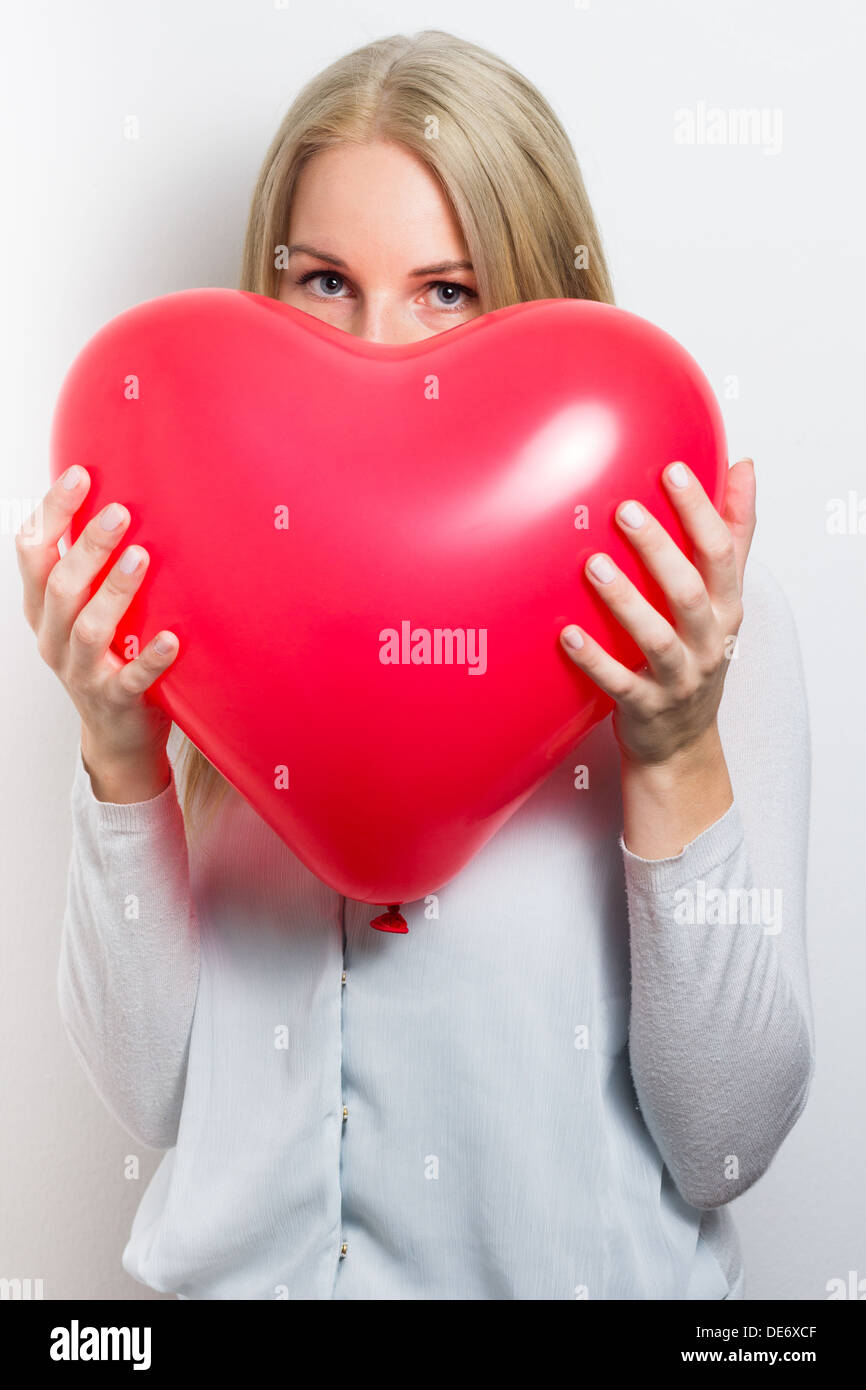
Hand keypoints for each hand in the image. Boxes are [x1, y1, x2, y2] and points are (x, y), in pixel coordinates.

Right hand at [16, 464, 179, 789]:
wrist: (117, 735)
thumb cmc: (107, 658)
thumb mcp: (85, 611)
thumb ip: (90, 568)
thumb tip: (115, 498)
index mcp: (42, 609)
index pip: (33, 552)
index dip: (52, 512)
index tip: (80, 474)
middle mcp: (53, 638)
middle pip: (61, 585)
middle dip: (88, 546)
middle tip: (120, 512)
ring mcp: (82, 671)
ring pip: (90, 627)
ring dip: (115, 591)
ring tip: (142, 557)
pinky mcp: (115, 699)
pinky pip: (131, 678)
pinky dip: (151, 657)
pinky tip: (172, 639)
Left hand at [559, 457, 756, 767]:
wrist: (683, 742)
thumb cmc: (699, 655)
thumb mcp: (725, 598)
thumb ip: (733, 534)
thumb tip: (745, 467)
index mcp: (727, 608)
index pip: (721, 555)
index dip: (701, 512)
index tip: (674, 472)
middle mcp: (709, 642)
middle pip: (689, 591)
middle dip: (659, 550)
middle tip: (624, 509)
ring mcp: (679, 678)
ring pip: (657, 638)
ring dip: (626, 600)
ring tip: (594, 565)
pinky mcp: (645, 706)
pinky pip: (619, 683)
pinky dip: (593, 659)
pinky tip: (567, 634)